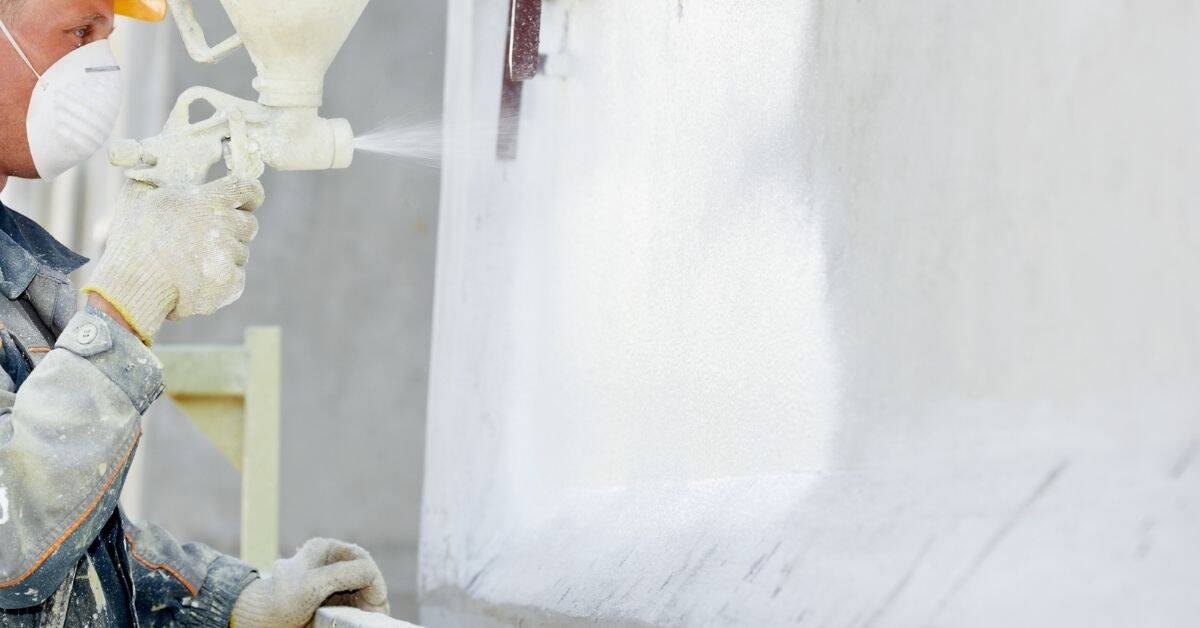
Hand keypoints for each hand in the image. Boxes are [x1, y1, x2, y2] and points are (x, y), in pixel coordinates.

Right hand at [82, 176, 262, 343]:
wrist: (130, 285)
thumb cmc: (133, 241)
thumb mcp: (145, 198)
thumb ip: (177, 188)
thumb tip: (189, 179)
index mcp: (204, 201)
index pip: (246, 187)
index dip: (252, 195)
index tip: (248, 201)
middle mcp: (221, 225)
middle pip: (248, 224)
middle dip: (233, 231)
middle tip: (204, 241)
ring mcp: (227, 255)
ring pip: (241, 253)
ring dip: (224, 257)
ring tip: (191, 264)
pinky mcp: (229, 282)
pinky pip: (238, 278)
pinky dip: (222, 281)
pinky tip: (196, 283)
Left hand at [231, 538, 388, 627]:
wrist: (257, 623)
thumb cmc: (279, 602)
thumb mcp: (312, 585)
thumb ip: (343, 574)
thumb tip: (371, 573)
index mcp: (327, 550)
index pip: (363, 561)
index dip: (373, 581)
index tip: (376, 603)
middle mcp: (332, 563)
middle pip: (365, 577)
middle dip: (373, 596)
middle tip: (376, 616)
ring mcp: (331, 582)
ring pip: (362, 592)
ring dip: (368, 606)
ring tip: (369, 620)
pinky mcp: (331, 600)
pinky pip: (354, 605)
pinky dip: (359, 613)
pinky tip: (358, 621)